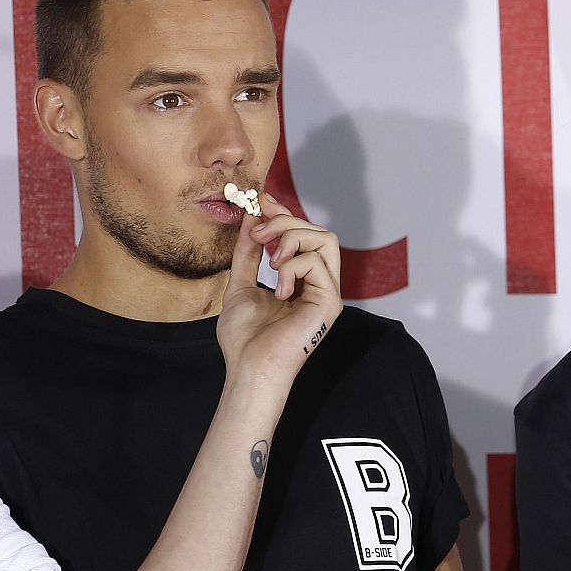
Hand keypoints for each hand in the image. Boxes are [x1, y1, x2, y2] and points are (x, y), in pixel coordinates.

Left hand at [217, 194, 341, 383]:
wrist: (249, 367)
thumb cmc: (245, 338)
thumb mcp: (240, 284)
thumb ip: (248, 252)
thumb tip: (251, 218)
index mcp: (303, 280)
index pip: (305, 234)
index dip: (285, 213)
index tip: (261, 202)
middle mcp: (320, 284)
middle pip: (319, 231)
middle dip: (285, 222)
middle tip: (258, 235)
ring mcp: (328, 292)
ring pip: (325, 239)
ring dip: (291, 238)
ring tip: (270, 260)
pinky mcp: (331, 302)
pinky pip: (316, 262)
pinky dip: (292, 267)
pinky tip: (279, 291)